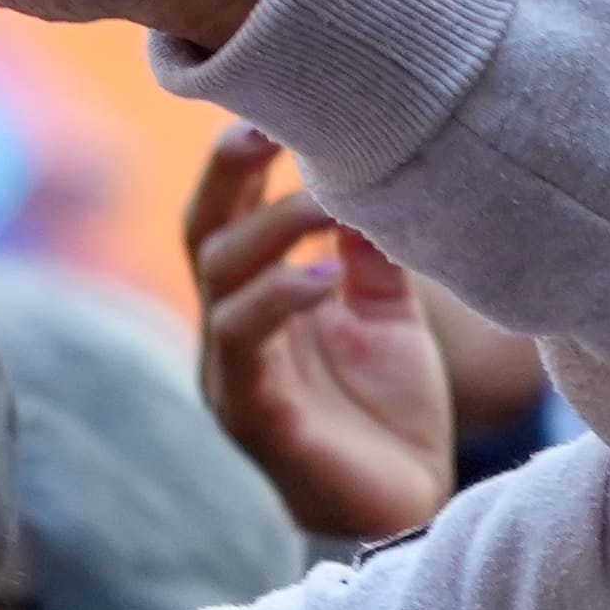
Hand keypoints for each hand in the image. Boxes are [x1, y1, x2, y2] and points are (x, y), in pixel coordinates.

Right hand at [182, 128, 452, 537]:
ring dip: (274, 229)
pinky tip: (326, 281)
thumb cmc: (388, 410)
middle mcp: (229, 328)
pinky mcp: (254, 415)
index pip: (227, 211)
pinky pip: (246, 343)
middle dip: (230, 172)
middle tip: (270, 124)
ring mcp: (233, 372)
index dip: (241, 157)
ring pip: (221, 277)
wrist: (405, 507)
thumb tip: (375, 169)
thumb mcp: (387, 311)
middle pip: (204, 230)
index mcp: (255, 298)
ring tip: (331, 203)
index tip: (282, 102)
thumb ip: (369, 249)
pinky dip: (282, 300)